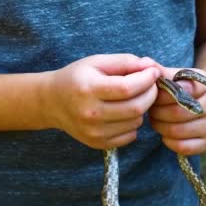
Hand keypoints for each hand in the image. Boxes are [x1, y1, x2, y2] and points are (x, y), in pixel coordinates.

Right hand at [43, 54, 159, 148]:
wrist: (52, 102)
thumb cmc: (77, 78)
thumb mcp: (96, 62)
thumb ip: (124, 61)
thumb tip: (150, 66)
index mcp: (88, 89)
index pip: (127, 87)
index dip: (146, 79)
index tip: (152, 72)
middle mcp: (90, 113)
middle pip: (135, 107)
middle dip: (150, 94)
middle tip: (150, 85)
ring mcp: (94, 132)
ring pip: (136, 122)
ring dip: (142, 108)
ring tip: (133, 98)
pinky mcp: (97, 143)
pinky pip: (130, 135)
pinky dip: (133, 123)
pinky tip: (124, 113)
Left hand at [149, 67, 205, 154]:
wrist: (200, 102)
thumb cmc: (179, 89)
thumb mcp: (172, 76)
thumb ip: (158, 70)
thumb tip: (145, 63)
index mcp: (203, 83)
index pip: (181, 90)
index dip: (162, 95)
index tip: (153, 94)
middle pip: (177, 113)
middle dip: (157, 113)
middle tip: (151, 110)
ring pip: (178, 131)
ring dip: (160, 127)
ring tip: (156, 120)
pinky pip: (184, 147)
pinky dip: (169, 142)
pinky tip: (165, 135)